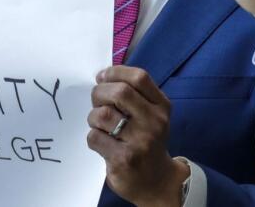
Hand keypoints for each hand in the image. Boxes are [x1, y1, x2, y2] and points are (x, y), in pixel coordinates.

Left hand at [87, 67, 187, 206]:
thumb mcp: (151, 116)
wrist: (156, 182)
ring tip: (99, 124)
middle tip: (96, 101)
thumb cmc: (147, 142)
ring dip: (93, 117)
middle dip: (99, 92)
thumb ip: (134, 95)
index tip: (102, 77)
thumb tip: (102, 76)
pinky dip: (93, 137)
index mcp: (161, 107)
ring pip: (103, 114)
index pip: (139, 78)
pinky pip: (95, 137)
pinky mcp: (124, 159)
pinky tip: (102, 143)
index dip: (115, 72)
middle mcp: (154, 122)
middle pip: (120, 92)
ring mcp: (140, 142)